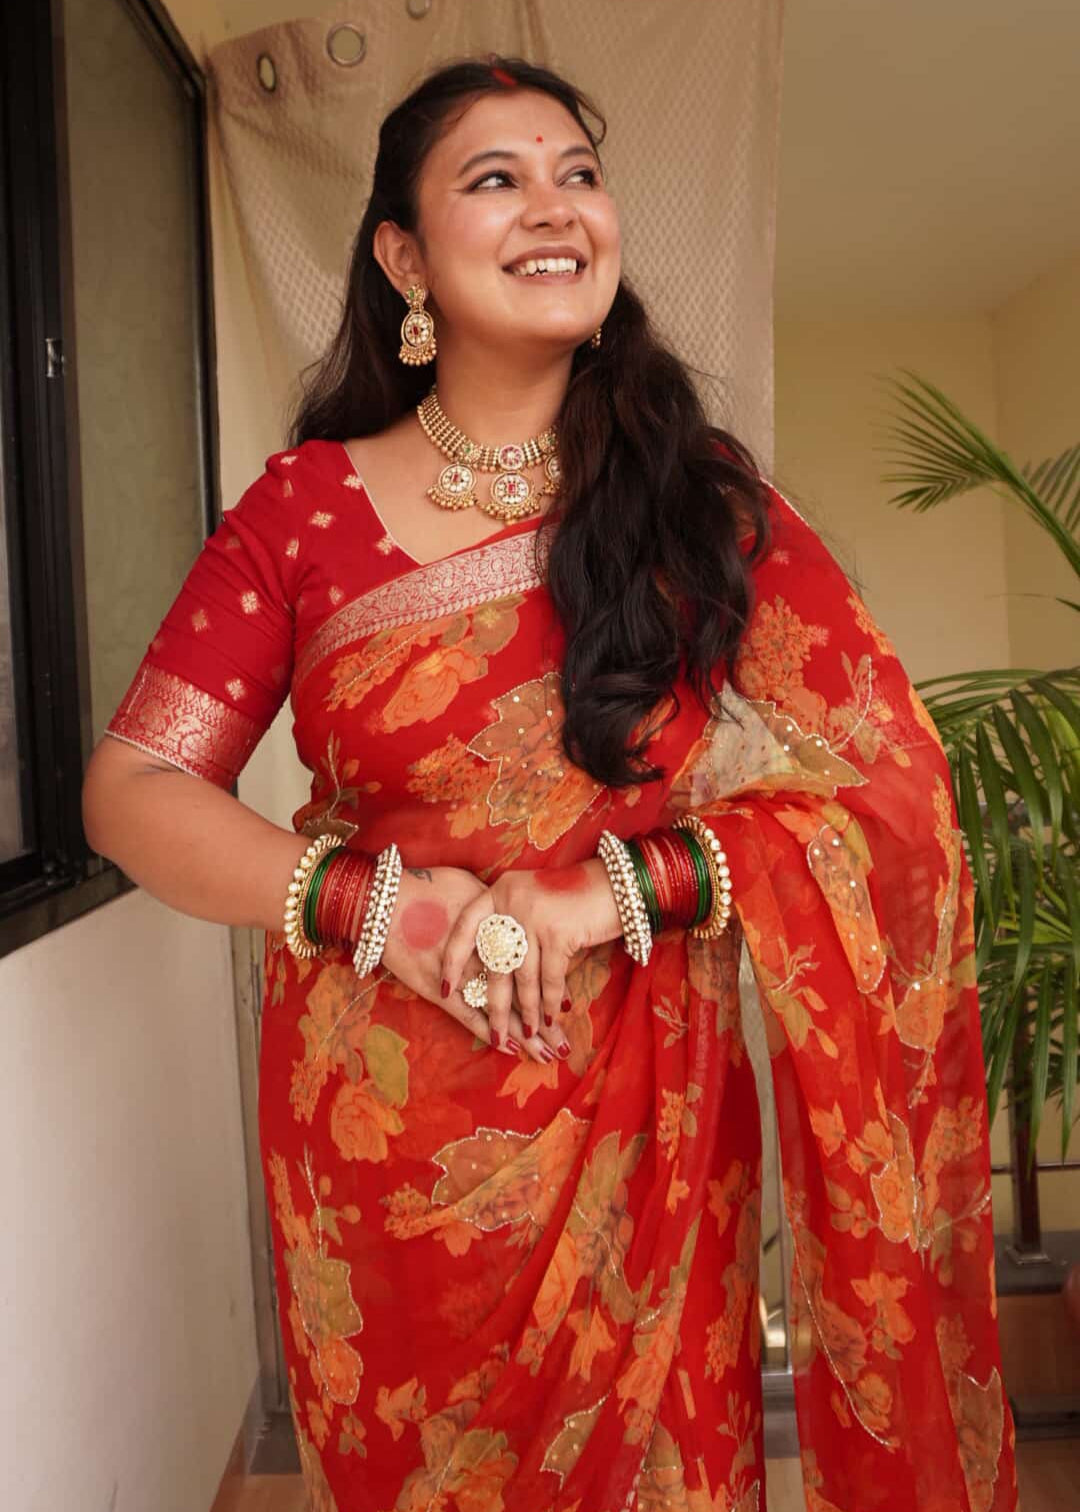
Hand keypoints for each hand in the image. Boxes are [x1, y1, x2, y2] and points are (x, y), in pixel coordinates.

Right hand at [380, 864, 565, 1063]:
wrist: (383, 899)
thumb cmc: (424, 886)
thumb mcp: (468, 886)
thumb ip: (495, 904)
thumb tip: (517, 912)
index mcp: (497, 925)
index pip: (533, 958)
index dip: (554, 979)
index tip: (571, 999)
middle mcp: (485, 951)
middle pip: (523, 989)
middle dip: (544, 1017)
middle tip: (566, 1040)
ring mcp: (463, 973)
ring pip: (502, 1008)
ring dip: (525, 1032)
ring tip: (550, 1053)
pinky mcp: (439, 989)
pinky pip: (469, 1015)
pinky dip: (488, 1030)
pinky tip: (510, 1049)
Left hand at [440, 859, 622, 1049]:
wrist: (617, 884)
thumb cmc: (575, 897)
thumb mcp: (534, 900)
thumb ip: (513, 924)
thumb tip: (497, 970)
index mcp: (500, 890)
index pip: (466, 927)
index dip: (454, 959)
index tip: (447, 988)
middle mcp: (511, 900)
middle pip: (495, 961)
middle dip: (496, 1003)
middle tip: (495, 1034)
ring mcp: (533, 916)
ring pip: (522, 975)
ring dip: (527, 1010)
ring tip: (528, 1034)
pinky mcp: (557, 933)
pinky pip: (549, 978)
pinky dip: (551, 1000)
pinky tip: (552, 1017)